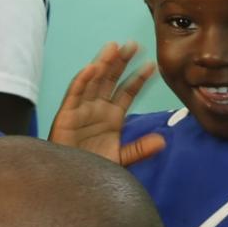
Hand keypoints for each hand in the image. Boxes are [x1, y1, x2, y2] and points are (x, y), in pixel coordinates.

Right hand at [47, 42, 166, 165]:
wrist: (71, 182)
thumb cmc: (92, 168)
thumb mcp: (121, 159)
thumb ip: (140, 149)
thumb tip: (161, 141)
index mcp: (112, 117)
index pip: (127, 92)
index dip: (139, 78)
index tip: (152, 65)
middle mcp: (97, 109)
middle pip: (110, 80)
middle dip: (121, 62)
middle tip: (133, 44)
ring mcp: (81, 110)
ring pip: (93, 82)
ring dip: (102, 64)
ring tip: (114, 47)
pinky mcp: (65, 116)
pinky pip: (74, 95)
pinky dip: (82, 81)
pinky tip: (92, 68)